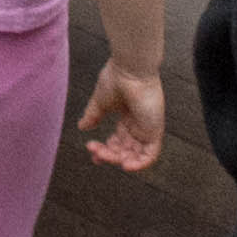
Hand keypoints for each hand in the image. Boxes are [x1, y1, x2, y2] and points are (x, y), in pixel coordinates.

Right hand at [74, 49, 165, 172]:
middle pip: (124, 150)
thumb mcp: (100, 102)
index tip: (92, 151)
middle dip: (108, 154)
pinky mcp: (155, 131)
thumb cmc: (116, 79)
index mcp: (127, 118)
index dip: (106, 149)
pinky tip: (124, 165)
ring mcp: (147, 129)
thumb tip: (82, 127)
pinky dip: (139, 164)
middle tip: (94, 150)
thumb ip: (93, 116)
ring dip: (118, 159)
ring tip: (104, 155)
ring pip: (134, 155)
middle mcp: (138, 125)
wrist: (129, 70)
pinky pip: (150, 155)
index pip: (118, 141)